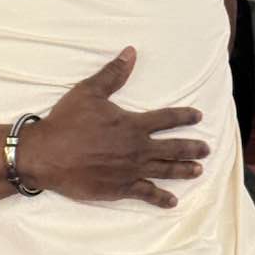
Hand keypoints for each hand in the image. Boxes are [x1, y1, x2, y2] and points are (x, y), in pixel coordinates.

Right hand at [18, 47, 209, 208]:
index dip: (184, 116)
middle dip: (191, 147)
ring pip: (165, 171)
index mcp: (132, 124)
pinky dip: (161, 198)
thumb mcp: (89, 92)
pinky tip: (172, 201)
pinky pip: (146, 193)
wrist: (48, 154)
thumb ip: (113, 74)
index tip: (198, 117)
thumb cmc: (67, 121)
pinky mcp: (120, 188)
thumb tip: (131, 53)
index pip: (166, 119)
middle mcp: (137, 148)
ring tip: (198, 170)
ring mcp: (130, 170)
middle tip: (206, 149)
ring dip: (184, 170)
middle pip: (172, 148)